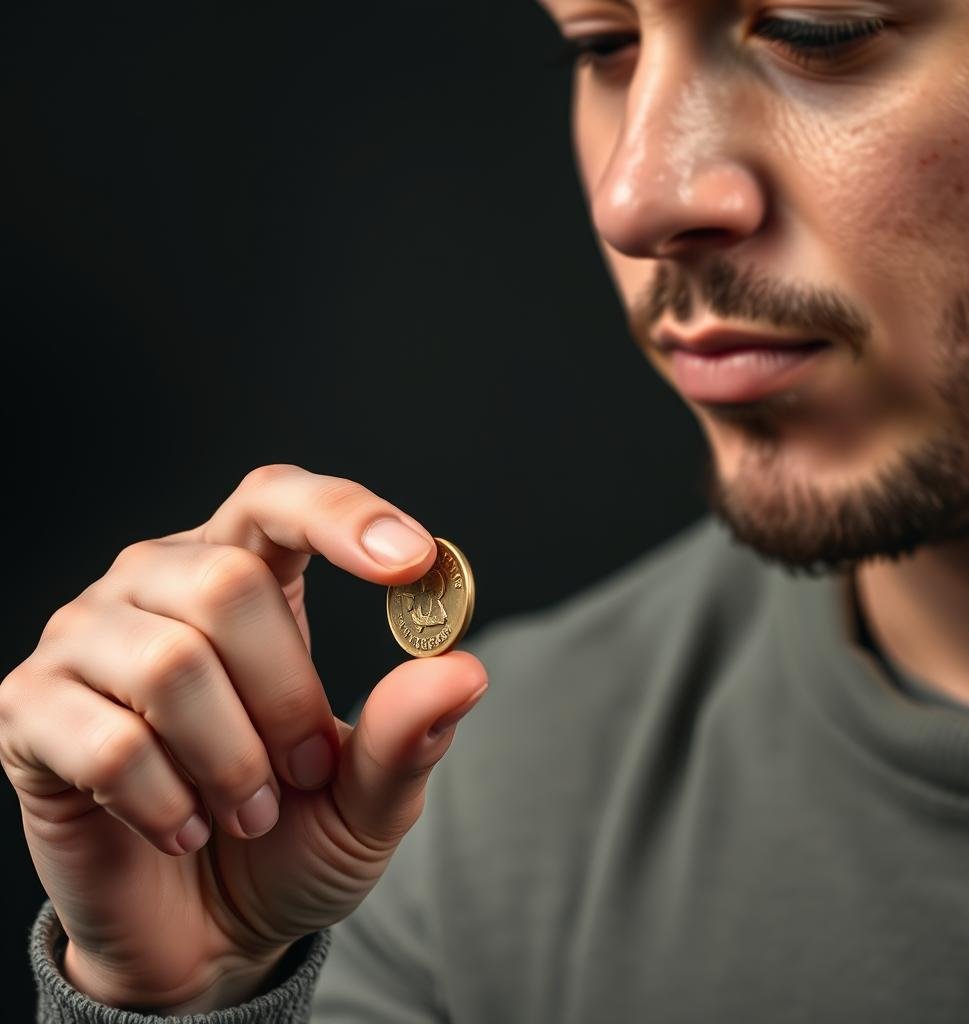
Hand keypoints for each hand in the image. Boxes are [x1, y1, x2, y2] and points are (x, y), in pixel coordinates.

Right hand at [0, 465, 487, 1012]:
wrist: (203, 931)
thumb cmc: (289, 837)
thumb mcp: (366, 797)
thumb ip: (406, 734)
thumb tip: (463, 669)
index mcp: (246, 575)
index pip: (281, 500)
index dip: (344, 516)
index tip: (415, 562)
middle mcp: (157, 584)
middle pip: (226, 585)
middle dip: (287, 696)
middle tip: (305, 771)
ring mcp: (86, 639)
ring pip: (170, 663)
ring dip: (231, 760)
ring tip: (248, 812)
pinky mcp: (32, 710)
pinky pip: (107, 741)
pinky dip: (167, 803)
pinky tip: (183, 829)